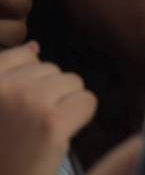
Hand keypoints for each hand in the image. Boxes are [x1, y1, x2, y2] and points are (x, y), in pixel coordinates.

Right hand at [0, 42, 97, 174]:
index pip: (20, 56)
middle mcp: (2, 88)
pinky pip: (87, 101)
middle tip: (30, 125)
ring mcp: (27, 102)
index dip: (29, 83)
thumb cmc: (2, 148)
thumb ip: (8, 72)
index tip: (19, 110)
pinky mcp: (52, 121)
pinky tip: (60, 135)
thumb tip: (35, 46)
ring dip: (65, 103)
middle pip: (50, 69)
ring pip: (72, 82)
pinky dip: (81, 117)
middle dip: (48, 93)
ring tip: (43, 129)